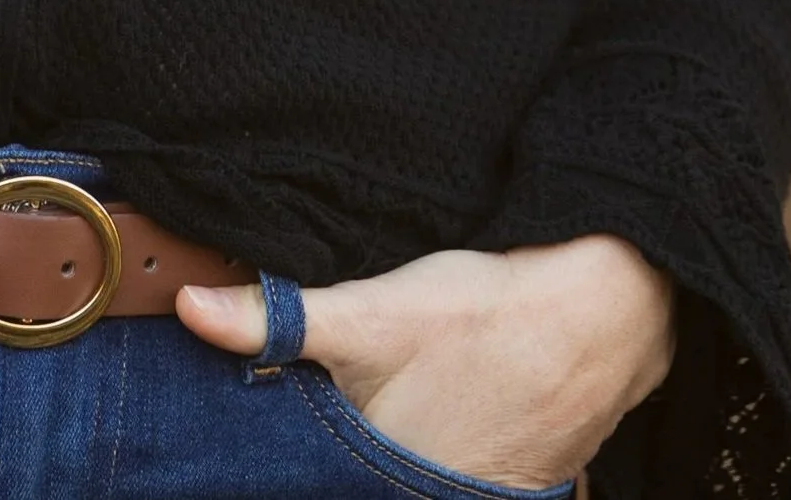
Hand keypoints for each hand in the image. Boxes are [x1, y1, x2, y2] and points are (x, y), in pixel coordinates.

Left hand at [179, 235, 674, 489]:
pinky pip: (460, 482)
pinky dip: (439, 459)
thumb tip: (190, 310)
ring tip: (391, 406)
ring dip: (389, 458)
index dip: (285, 463)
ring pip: (411, 481)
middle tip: (341, 410)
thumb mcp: (369, 311)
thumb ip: (278, 320)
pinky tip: (439, 418)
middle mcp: (432, 499)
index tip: (251, 446)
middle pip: (362, 478)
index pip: (315, 480)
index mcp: (382, 480)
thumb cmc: (482, 315)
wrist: (600, 314)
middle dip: (336, 455)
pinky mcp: (519, 486)